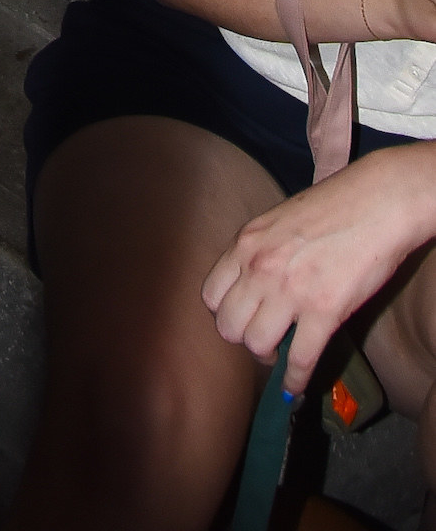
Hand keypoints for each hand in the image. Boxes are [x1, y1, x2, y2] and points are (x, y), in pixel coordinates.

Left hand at [203, 144, 435, 393]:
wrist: (377, 201)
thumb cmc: (335, 206)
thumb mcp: (280, 221)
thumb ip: (263, 251)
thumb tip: (258, 286)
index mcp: (247, 243)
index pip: (211, 295)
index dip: (226, 314)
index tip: (244, 319)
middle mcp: (260, 267)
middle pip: (228, 326)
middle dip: (244, 339)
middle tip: (265, 339)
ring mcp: (289, 290)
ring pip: (256, 345)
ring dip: (268, 357)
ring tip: (282, 354)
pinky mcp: (323, 311)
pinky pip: (300, 359)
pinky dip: (297, 380)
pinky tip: (298, 387)